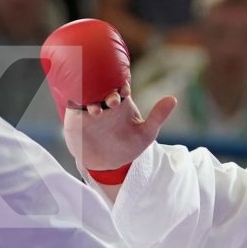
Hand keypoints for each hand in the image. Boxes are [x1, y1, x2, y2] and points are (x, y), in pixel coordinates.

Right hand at [60, 89, 177, 177]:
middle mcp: (103, 100)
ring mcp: (88, 108)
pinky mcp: (76, 118)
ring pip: (86, 93)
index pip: (119, 83)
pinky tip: (80, 109)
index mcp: (121, 100)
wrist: (109, 164)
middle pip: (101, 86)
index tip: (126, 90)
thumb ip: (158, 116)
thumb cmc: (128, 146)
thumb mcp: (146, 133)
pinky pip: (73, 104)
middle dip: (106, 91)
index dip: (121, 83)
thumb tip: (173, 98)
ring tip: (96, 111)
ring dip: (90, 98)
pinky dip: (75, 103)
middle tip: (113, 101)